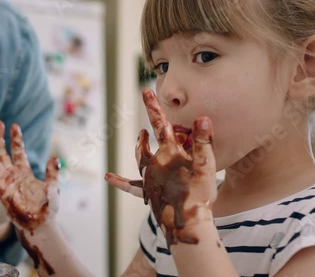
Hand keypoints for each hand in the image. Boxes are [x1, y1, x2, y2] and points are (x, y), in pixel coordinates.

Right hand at [0, 121, 59, 231]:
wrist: (41, 224)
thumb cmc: (47, 209)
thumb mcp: (53, 187)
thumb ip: (52, 172)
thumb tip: (54, 158)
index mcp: (24, 172)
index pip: (17, 151)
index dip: (15, 139)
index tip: (14, 126)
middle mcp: (12, 175)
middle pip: (2, 153)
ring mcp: (5, 183)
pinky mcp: (0, 192)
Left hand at [106, 88, 216, 245]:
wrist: (187, 222)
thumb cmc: (199, 194)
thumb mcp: (207, 165)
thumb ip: (203, 141)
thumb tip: (202, 117)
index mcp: (169, 153)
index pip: (160, 124)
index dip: (153, 107)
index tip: (144, 91)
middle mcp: (155, 163)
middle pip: (147, 143)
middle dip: (146, 132)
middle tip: (145, 126)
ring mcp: (149, 178)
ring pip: (140, 159)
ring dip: (139, 147)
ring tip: (140, 138)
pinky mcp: (147, 191)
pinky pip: (131, 185)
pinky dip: (119, 181)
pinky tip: (107, 177)